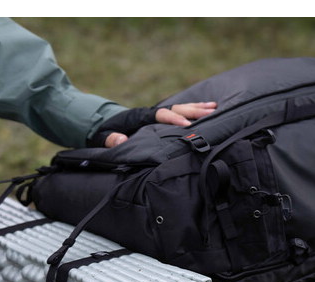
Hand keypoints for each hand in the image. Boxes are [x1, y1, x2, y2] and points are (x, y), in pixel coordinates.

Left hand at [88, 102, 216, 147]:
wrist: (100, 125)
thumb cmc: (102, 133)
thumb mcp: (102, 137)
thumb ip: (111, 139)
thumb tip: (121, 140)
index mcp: (139, 117)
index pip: (160, 115)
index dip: (173, 118)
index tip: (186, 124)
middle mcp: (149, 113)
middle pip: (175, 108)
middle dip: (193, 110)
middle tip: (211, 112)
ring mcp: (154, 115)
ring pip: (178, 108)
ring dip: (196, 108)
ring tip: (214, 108)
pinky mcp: (157, 119)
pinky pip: (176, 113)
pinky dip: (191, 111)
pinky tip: (206, 111)